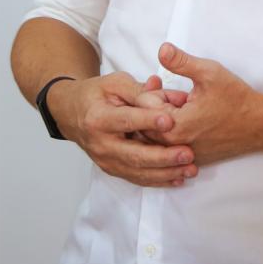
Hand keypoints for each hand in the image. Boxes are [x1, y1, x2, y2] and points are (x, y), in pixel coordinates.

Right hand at [49, 72, 198, 187]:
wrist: (72, 113)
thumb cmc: (96, 94)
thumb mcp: (115, 83)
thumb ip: (140, 90)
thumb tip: (165, 94)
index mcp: (98, 118)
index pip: (126, 120)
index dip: (148, 121)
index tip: (170, 121)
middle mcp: (101, 144)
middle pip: (134, 154)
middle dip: (163, 156)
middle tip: (188, 153)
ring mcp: (106, 160)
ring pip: (138, 171)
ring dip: (166, 173)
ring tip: (190, 169)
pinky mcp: (113, 169)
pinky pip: (138, 178)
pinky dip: (159, 180)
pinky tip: (178, 178)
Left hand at [153, 43, 262, 166]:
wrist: (260, 125)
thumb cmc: (236, 100)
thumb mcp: (209, 73)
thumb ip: (181, 61)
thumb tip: (161, 49)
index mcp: (174, 127)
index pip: (142, 106)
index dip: (153, 90)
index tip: (168, 84)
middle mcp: (174, 147)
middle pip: (145, 123)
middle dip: (156, 105)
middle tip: (179, 95)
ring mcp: (182, 156)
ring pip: (157, 135)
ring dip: (165, 118)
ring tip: (185, 106)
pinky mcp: (191, 159)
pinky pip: (170, 146)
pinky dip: (174, 131)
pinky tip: (191, 120)